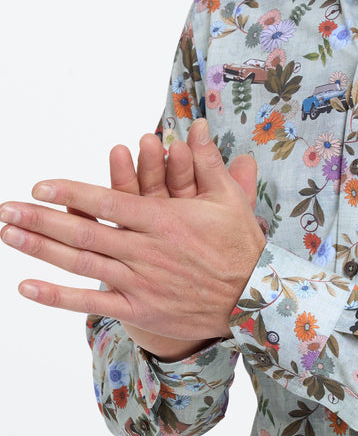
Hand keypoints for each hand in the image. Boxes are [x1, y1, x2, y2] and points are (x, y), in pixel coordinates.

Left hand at [1, 119, 264, 358]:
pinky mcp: (139, 309)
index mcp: (164, 219)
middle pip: (83, 232)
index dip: (71, 193)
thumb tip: (197, 127)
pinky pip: (91, 302)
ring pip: (80, 263)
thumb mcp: (229, 199)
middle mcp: (145, 250)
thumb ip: (208, 162)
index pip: (108, 202)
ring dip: (39, 249)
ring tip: (8, 234)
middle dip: (40, 219)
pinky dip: (57, 296)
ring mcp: (139, 281)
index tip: (40, 185)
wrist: (255, 299)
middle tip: (6, 209)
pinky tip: (27, 286)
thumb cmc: (241, 245)